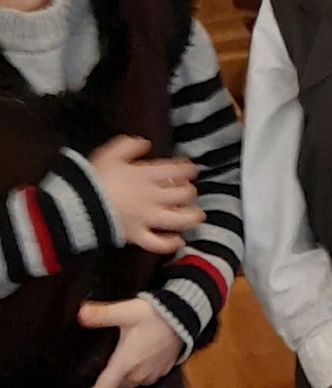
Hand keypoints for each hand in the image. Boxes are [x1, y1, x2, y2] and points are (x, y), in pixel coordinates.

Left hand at [69, 298, 181, 387]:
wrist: (187, 316)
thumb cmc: (155, 315)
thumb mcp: (127, 311)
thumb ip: (103, 314)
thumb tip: (79, 313)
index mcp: (125, 363)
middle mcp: (138, 374)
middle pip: (115, 386)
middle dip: (105, 383)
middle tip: (95, 374)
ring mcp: (152, 374)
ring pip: (130, 383)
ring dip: (122, 378)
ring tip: (116, 365)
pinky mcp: (164, 370)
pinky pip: (144, 378)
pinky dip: (136, 373)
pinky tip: (136, 360)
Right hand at [88, 137, 201, 254]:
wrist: (77, 205)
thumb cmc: (94, 178)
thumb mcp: (109, 154)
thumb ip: (128, 145)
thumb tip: (145, 143)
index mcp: (146, 175)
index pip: (177, 170)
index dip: (188, 169)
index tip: (191, 170)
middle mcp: (152, 197)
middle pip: (183, 195)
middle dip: (190, 192)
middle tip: (188, 192)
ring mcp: (147, 218)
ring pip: (178, 220)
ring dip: (191, 218)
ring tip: (197, 216)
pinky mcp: (137, 236)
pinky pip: (158, 244)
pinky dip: (170, 244)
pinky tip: (178, 240)